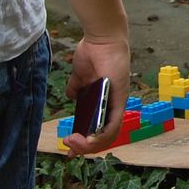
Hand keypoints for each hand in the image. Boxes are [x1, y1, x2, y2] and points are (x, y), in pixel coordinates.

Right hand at [62, 34, 131, 154]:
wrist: (101, 39)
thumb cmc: (93, 54)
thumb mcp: (80, 76)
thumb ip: (76, 87)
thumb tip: (71, 96)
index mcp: (102, 102)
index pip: (98, 130)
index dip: (85, 142)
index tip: (69, 148)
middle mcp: (112, 106)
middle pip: (102, 137)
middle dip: (84, 147)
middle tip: (68, 145)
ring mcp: (117, 104)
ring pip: (108, 136)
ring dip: (89, 144)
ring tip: (73, 142)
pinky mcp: (120, 100)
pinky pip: (113, 125)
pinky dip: (101, 136)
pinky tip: (87, 139)